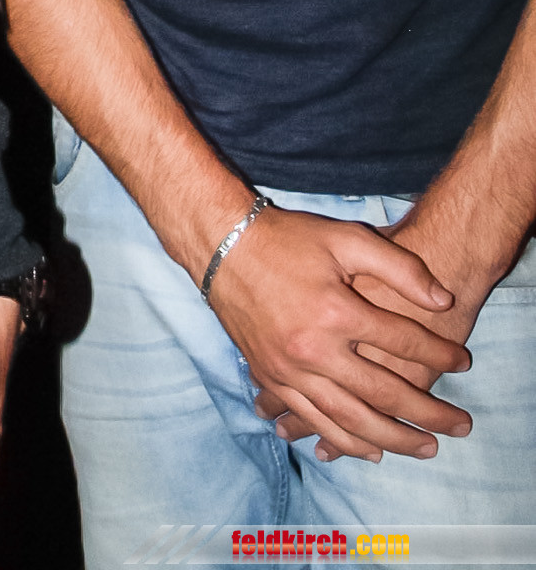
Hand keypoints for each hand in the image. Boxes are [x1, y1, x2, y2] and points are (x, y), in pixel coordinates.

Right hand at [207, 206, 470, 463]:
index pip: (403, 341)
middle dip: (428, 413)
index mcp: (336, 311)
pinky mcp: (271, 378)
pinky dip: (344, 441)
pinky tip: (369, 451)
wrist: (223, 246)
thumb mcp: (345, 237)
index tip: (464, 361)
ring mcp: (289, 370)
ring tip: (424, 448)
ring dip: (392, 439)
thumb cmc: (288, 238)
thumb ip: (398, 265)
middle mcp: (314, 349)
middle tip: (459, 425)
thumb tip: (443, 299)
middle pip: (384, 393)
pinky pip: (313, 420)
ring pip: (350, 420)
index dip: (440, 352)